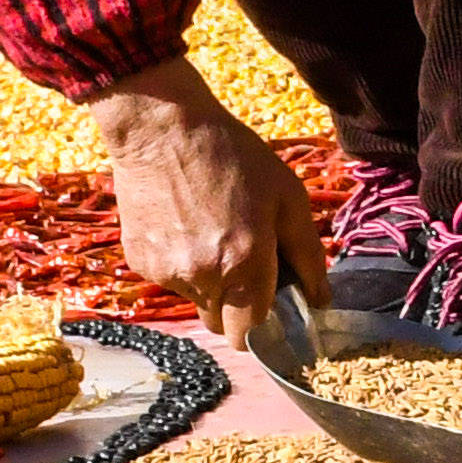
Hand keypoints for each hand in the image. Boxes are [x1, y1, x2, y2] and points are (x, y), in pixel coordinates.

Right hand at [80, 59, 324, 343]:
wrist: (161, 128)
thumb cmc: (232, 156)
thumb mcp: (286, 196)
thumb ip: (307, 253)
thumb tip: (321, 299)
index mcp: (244, 264)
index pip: (250, 334)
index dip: (261, 326)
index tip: (267, 307)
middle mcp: (203, 277)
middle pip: (221, 326)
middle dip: (235, 308)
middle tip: (241, 267)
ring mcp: (167, 271)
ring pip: (196, 301)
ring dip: (208, 283)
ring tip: (210, 233)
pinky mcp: (140, 261)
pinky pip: (170, 280)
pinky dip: (180, 264)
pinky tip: (184, 225)